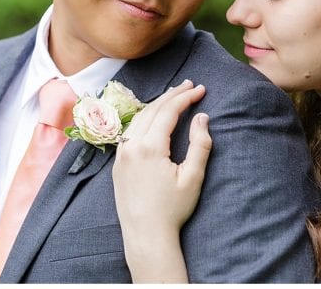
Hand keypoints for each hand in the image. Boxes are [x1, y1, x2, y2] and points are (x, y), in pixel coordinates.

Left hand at [113, 80, 210, 237]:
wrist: (145, 235)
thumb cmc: (172, 209)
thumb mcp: (193, 177)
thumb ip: (200, 144)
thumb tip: (202, 117)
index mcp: (150, 147)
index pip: (168, 111)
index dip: (185, 98)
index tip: (200, 89)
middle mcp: (131, 146)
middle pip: (152, 110)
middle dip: (172, 95)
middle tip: (189, 85)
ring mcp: (121, 154)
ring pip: (139, 119)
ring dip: (157, 104)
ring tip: (173, 96)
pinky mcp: (118, 163)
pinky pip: (130, 131)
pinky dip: (144, 118)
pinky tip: (153, 117)